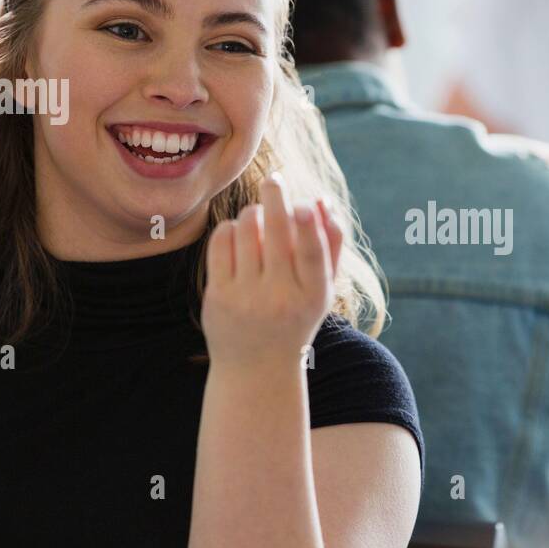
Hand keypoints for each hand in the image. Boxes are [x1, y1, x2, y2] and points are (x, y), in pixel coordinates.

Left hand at [202, 173, 342, 367]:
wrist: (256, 369)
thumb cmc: (295, 319)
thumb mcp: (321, 291)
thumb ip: (330, 247)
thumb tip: (323, 202)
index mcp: (313, 297)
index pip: (311, 256)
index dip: (308, 227)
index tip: (304, 204)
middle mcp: (280, 298)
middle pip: (277, 233)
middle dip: (275, 197)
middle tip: (275, 179)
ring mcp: (246, 297)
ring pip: (248, 228)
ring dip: (254, 213)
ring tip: (259, 216)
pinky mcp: (218, 296)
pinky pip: (222, 241)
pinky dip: (231, 229)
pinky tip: (238, 235)